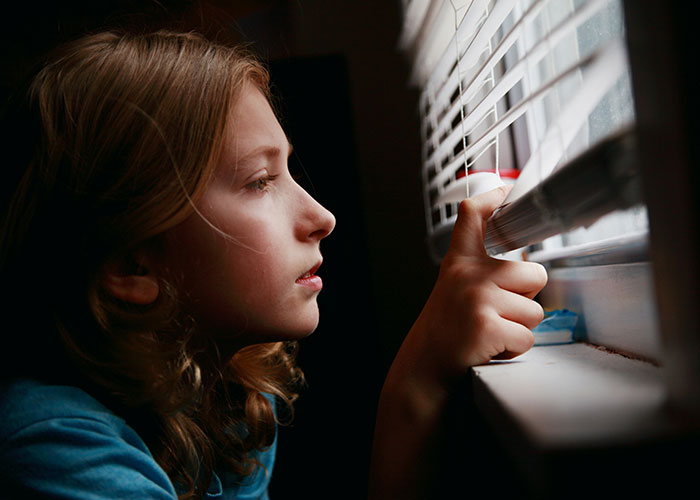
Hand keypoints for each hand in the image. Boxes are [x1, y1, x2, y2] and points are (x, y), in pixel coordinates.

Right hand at [398, 186, 547, 387]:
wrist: (424, 366)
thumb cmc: (447, 327)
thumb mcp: (454, 287)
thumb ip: (482, 270)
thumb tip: (523, 266)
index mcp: (460, 262)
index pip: (473, 218)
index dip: (491, 200)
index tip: (503, 189)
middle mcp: (468, 274)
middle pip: (535, 274)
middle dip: (525, 299)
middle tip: (495, 312)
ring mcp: (477, 299)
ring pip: (536, 311)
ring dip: (519, 328)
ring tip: (490, 331)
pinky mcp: (487, 326)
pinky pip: (527, 338)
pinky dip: (513, 349)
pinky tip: (489, 347)